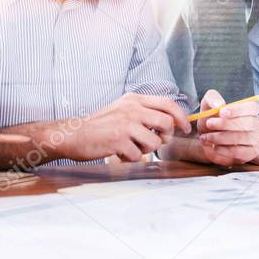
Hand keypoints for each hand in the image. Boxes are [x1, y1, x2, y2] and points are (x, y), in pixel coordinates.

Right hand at [60, 93, 191, 162]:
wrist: (73, 134)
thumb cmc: (99, 125)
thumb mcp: (122, 109)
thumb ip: (144, 112)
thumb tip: (171, 122)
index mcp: (134, 99)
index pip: (168, 103)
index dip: (182, 117)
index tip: (186, 128)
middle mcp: (132, 109)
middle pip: (166, 124)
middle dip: (166, 137)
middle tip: (157, 142)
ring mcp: (125, 124)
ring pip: (155, 143)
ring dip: (146, 150)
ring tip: (132, 147)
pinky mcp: (118, 141)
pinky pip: (139, 155)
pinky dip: (132, 158)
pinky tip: (120, 153)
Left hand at [194, 90, 258, 165]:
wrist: (207, 138)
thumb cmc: (211, 119)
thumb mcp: (208, 105)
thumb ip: (212, 99)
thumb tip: (220, 104)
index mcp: (250, 109)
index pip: (252, 107)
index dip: (238, 110)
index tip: (221, 112)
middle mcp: (256, 123)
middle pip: (249, 123)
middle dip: (227, 124)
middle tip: (209, 124)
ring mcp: (256, 139)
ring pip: (243, 138)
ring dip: (222, 137)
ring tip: (207, 137)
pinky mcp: (251, 153)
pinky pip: (241, 152)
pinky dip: (226, 150)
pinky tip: (215, 147)